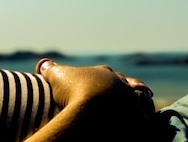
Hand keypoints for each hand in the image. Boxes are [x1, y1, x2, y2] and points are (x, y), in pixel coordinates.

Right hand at [24, 58, 154, 140]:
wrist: (94, 108)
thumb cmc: (75, 90)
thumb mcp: (59, 76)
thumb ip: (51, 69)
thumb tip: (43, 64)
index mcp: (104, 73)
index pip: (109, 73)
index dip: (109, 77)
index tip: (112, 80)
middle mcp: (121, 85)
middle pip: (128, 84)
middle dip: (129, 87)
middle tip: (133, 89)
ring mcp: (130, 101)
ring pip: (140, 99)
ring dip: (142, 102)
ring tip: (145, 104)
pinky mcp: (137, 119)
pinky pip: (145, 119)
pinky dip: (145, 120)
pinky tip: (145, 122)